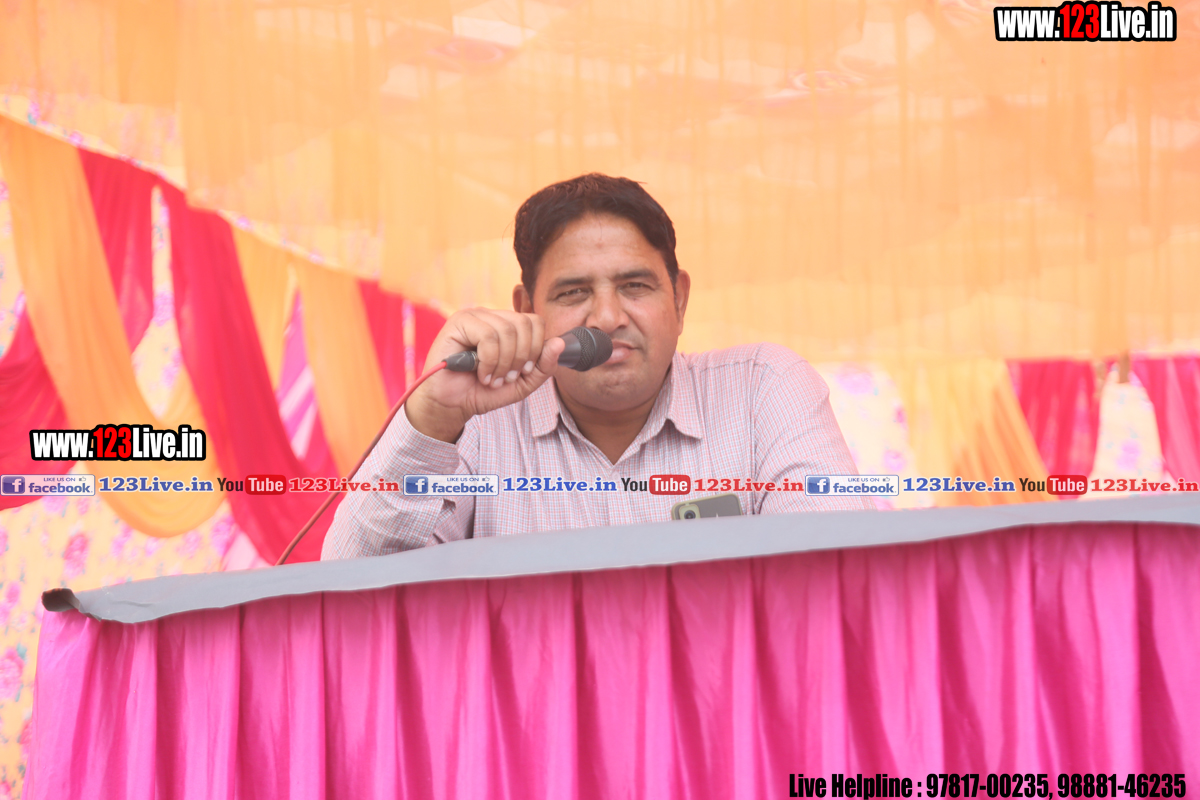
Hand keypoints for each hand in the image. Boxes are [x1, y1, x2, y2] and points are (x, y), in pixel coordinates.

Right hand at [405, 308, 566, 441]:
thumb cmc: (482, 391)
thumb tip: (560, 343)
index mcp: (506, 325)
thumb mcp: (522, 383)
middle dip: (521, 357)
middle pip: (524, 324)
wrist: (452, 405)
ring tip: (492, 379)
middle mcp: (491, 316)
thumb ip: (543, 365)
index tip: (524, 370)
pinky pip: (488, 337)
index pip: (535, 321)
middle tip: (507, 378)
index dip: (536, 348)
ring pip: (507, 330)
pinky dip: (489, 361)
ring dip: (503, 363)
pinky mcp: (458, 323)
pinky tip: (481, 374)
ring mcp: (474, 316)